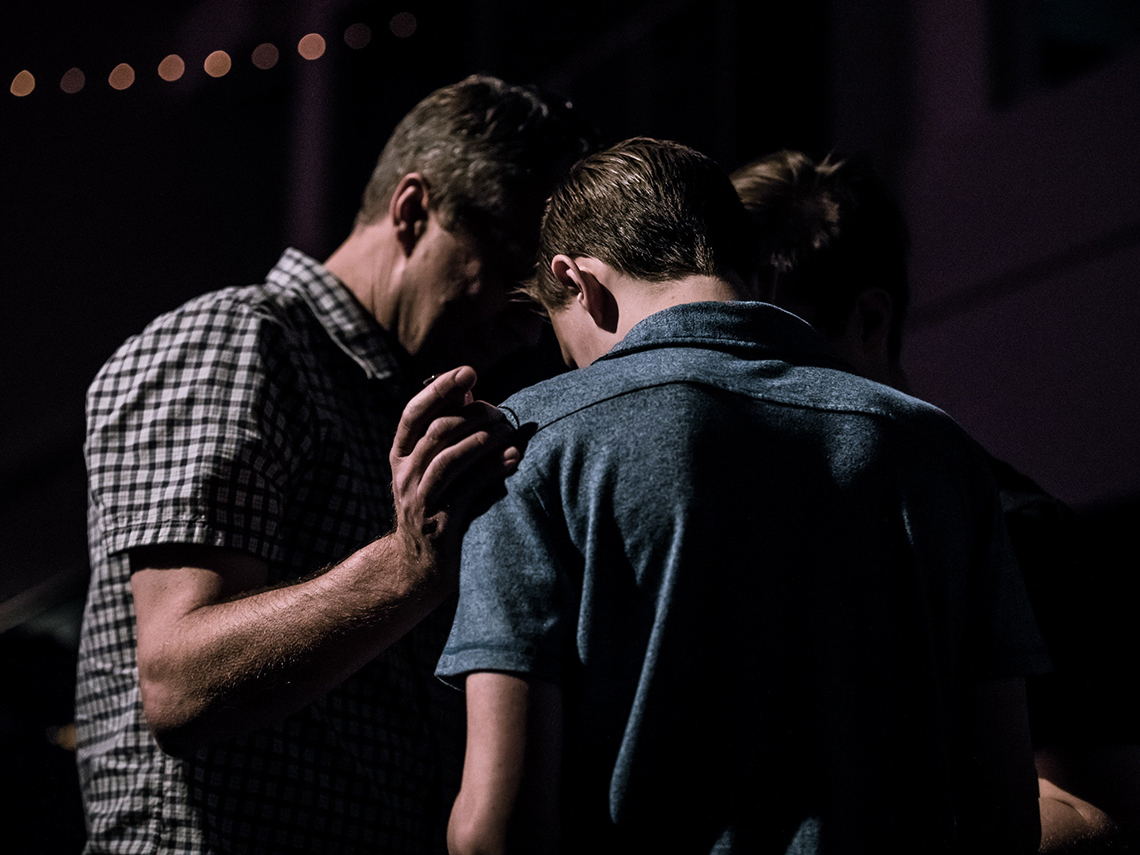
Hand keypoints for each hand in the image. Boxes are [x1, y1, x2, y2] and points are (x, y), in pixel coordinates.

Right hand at [389, 366, 520, 575]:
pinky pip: (467, 490)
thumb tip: (468, 392)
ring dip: (483, 440)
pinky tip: (513, 458)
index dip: (440, 389)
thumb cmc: (438, 505)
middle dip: (473, 416)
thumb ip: (447, 431)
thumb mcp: (434, 467)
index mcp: (401, 455)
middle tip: (501, 412)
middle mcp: (405, 475)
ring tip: (509, 431)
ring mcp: (420, 501)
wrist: (420, 568)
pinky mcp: (440, 524)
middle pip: (436, 432)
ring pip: (449, 459)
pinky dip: (491, 470)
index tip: (468, 371)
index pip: (414, 413)